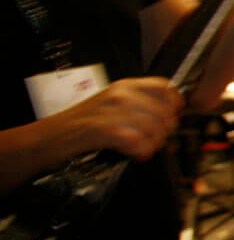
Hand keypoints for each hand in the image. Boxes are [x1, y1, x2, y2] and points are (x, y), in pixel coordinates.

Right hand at [68, 76, 183, 159]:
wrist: (51, 136)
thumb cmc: (83, 122)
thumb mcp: (113, 103)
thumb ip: (139, 104)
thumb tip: (169, 114)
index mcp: (125, 86)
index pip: (165, 87)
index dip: (175, 103)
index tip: (174, 116)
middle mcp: (121, 95)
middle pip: (164, 112)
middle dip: (165, 131)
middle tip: (155, 140)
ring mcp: (112, 111)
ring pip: (154, 129)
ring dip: (153, 144)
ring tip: (144, 148)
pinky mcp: (104, 130)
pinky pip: (138, 142)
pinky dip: (140, 152)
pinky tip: (135, 154)